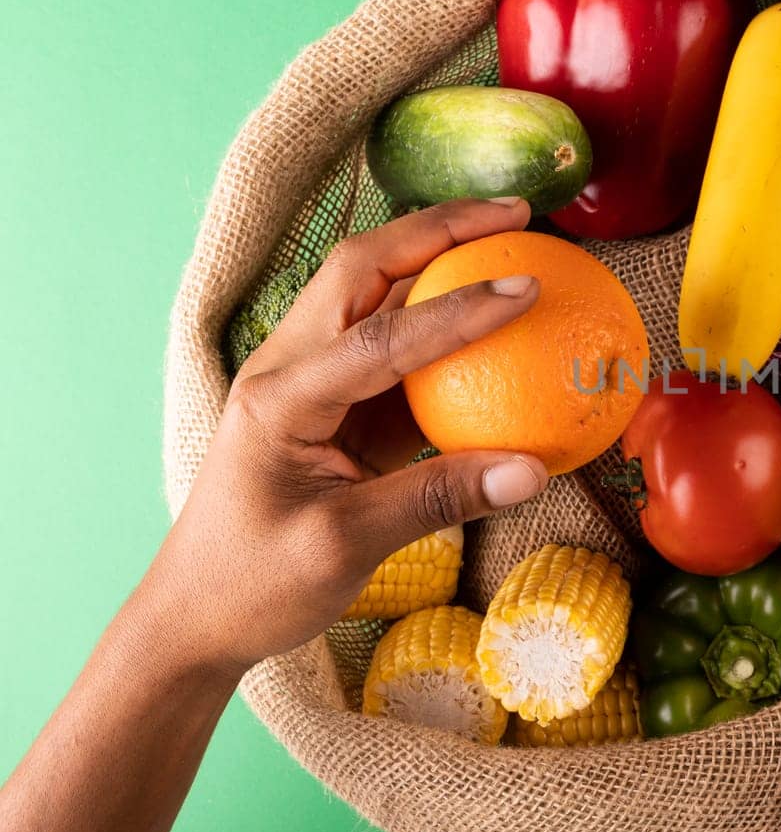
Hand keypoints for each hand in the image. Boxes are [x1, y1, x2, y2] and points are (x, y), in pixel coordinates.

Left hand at [135, 197, 549, 679]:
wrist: (195, 616)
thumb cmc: (254, 584)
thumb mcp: (346, 546)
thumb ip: (437, 499)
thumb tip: (534, 470)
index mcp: (281, 398)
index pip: (382, 336)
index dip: (460, 308)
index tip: (528, 285)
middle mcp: (289, 369)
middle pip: (365, 267)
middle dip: (440, 229)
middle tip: (516, 215)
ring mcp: (311, 382)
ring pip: (375, 293)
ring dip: (439, 258)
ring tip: (510, 240)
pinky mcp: (336, 406)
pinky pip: (395, 348)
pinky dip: (444, 324)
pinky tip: (497, 324)